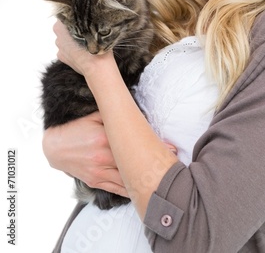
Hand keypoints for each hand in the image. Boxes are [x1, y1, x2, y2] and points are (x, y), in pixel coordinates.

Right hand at [42, 111, 177, 197]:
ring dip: (146, 177)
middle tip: (172, 161)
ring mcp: (100, 172)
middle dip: (154, 163)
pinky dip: (132, 190)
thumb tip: (134, 112)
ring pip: (128, 178)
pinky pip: (118, 189)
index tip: (171, 147)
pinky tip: (146, 189)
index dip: (154, 145)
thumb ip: (113, 115)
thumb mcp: (94, 115)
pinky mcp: (96, 181)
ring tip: (163, 176)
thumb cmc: (76, 127)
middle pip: (134, 162)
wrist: (55, 147)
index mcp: (105, 138)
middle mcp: (104, 157)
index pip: (134, 143)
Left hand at [53, 19, 113, 76]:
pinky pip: (65, 49)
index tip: (83, 18)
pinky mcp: (61, 57)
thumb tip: (90, 16)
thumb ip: (88, 20)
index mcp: (62, 24)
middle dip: (73, 27)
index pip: (66, 14)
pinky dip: (72, 49)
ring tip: (85, 41)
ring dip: (72, 39)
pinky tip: (81, 51)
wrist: (97, 66)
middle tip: (86, 29)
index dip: (75, 15)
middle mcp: (58, 35)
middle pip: (64, 27)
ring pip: (64, 38)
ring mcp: (59, 47)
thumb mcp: (95, 25)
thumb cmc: (97, 44)